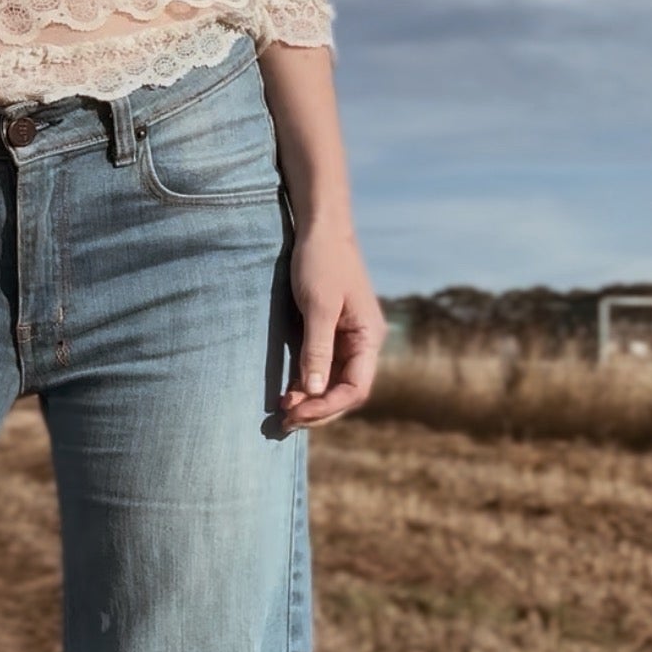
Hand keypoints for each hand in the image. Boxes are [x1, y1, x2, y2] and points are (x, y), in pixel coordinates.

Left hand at [278, 219, 386, 431]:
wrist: (320, 229)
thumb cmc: (321, 262)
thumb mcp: (317, 306)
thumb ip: (316, 349)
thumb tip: (313, 392)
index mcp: (369, 338)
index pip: (355, 389)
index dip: (326, 407)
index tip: (295, 413)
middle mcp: (363, 343)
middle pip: (345, 392)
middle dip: (317, 410)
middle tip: (282, 422)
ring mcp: (348, 340)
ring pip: (333, 384)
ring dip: (310, 401)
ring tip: (282, 413)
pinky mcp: (331, 333)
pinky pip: (323, 368)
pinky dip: (306, 384)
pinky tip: (287, 394)